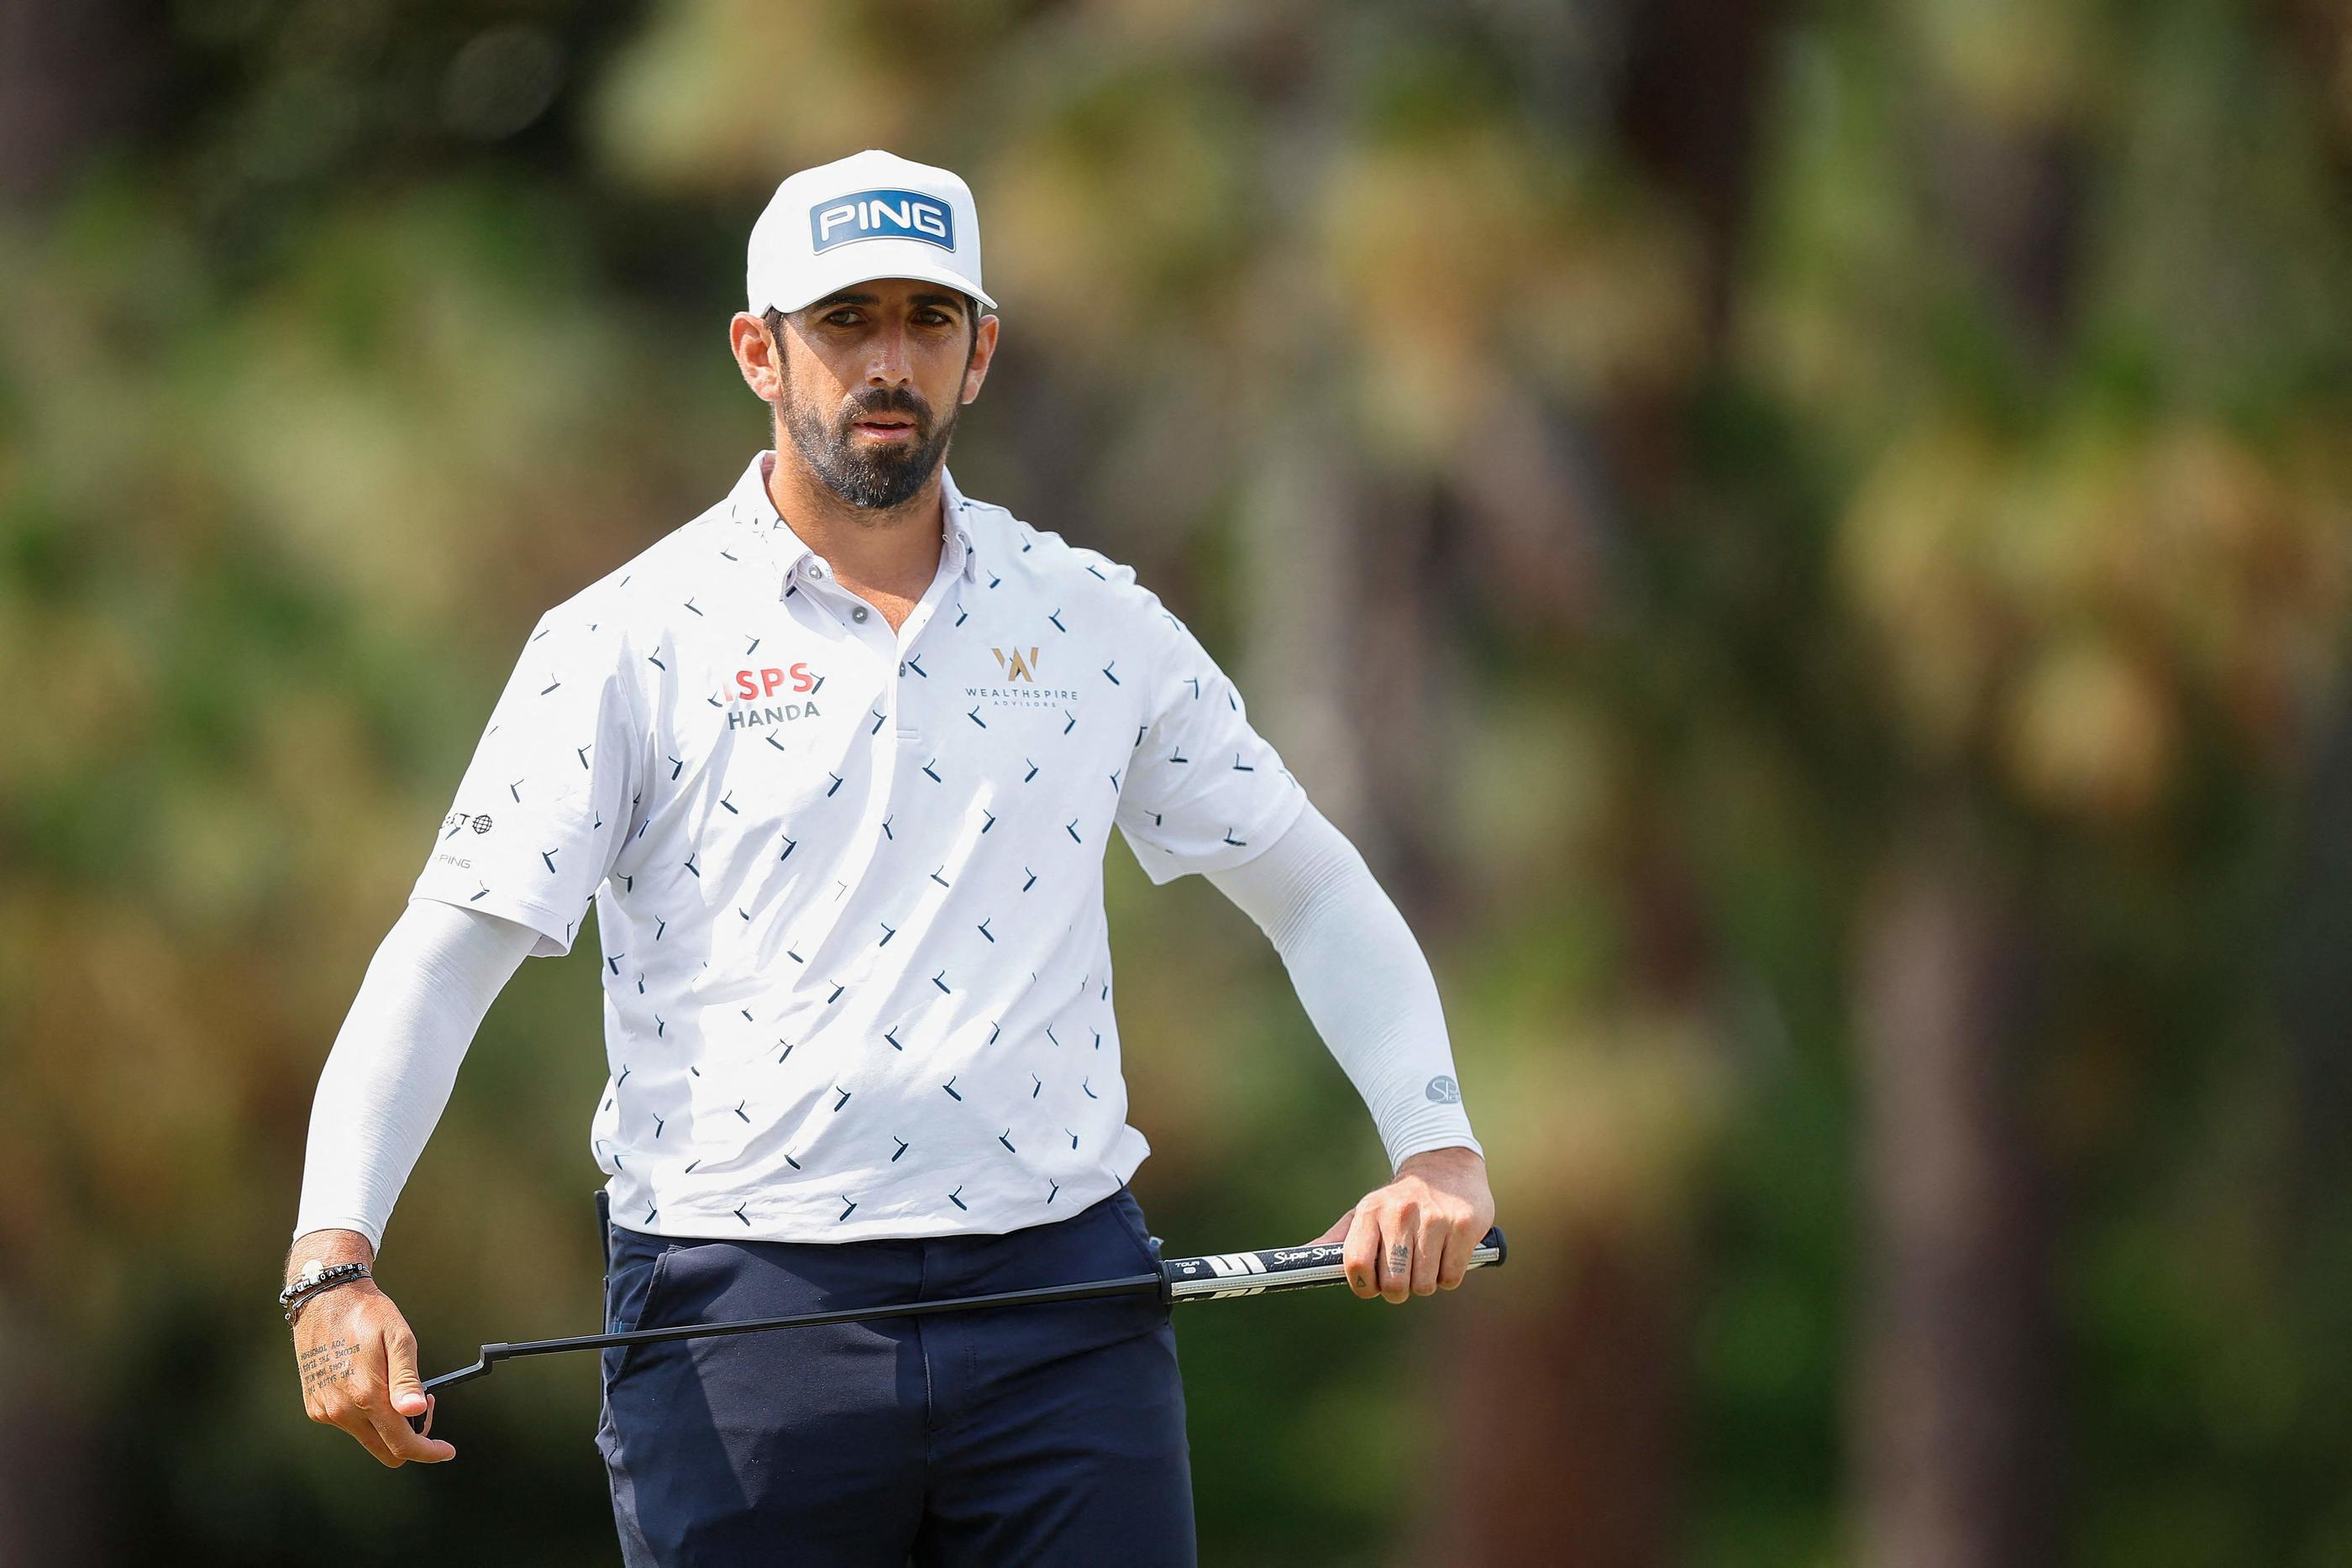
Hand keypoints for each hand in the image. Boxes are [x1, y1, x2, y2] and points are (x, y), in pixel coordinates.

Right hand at [288, 1232, 454, 1466]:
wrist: (325, 1298)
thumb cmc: (366, 1314)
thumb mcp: (398, 1338)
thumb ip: (407, 1378)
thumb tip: (415, 1411)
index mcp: (365, 1395)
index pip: (401, 1443)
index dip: (428, 1451)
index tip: (446, 1450)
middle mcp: (341, 1410)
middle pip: (385, 1450)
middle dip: (412, 1439)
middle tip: (424, 1404)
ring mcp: (325, 1410)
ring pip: (367, 1438)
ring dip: (388, 1425)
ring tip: (398, 1387)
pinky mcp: (315, 1406)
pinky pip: (349, 1425)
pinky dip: (367, 1415)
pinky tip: (373, 1386)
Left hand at [1311, 1146, 1495, 1304]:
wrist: (1445, 1166)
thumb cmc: (1398, 1202)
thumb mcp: (1364, 1213)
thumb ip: (1335, 1240)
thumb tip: (1300, 1257)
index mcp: (1371, 1211)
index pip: (1357, 1265)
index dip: (1363, 1286)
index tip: (1371, 1286)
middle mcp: (1401, 1213)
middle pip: (1393, 1285)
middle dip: (1397, 1291)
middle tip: (1402, 1276)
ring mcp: (1435, 1219)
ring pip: (1424, 1286)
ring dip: (1424, 1284)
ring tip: (1425, 1261)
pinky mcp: (1464, 1226)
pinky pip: (1451, 1278)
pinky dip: (1447, 1276)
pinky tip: (1445, 1255)